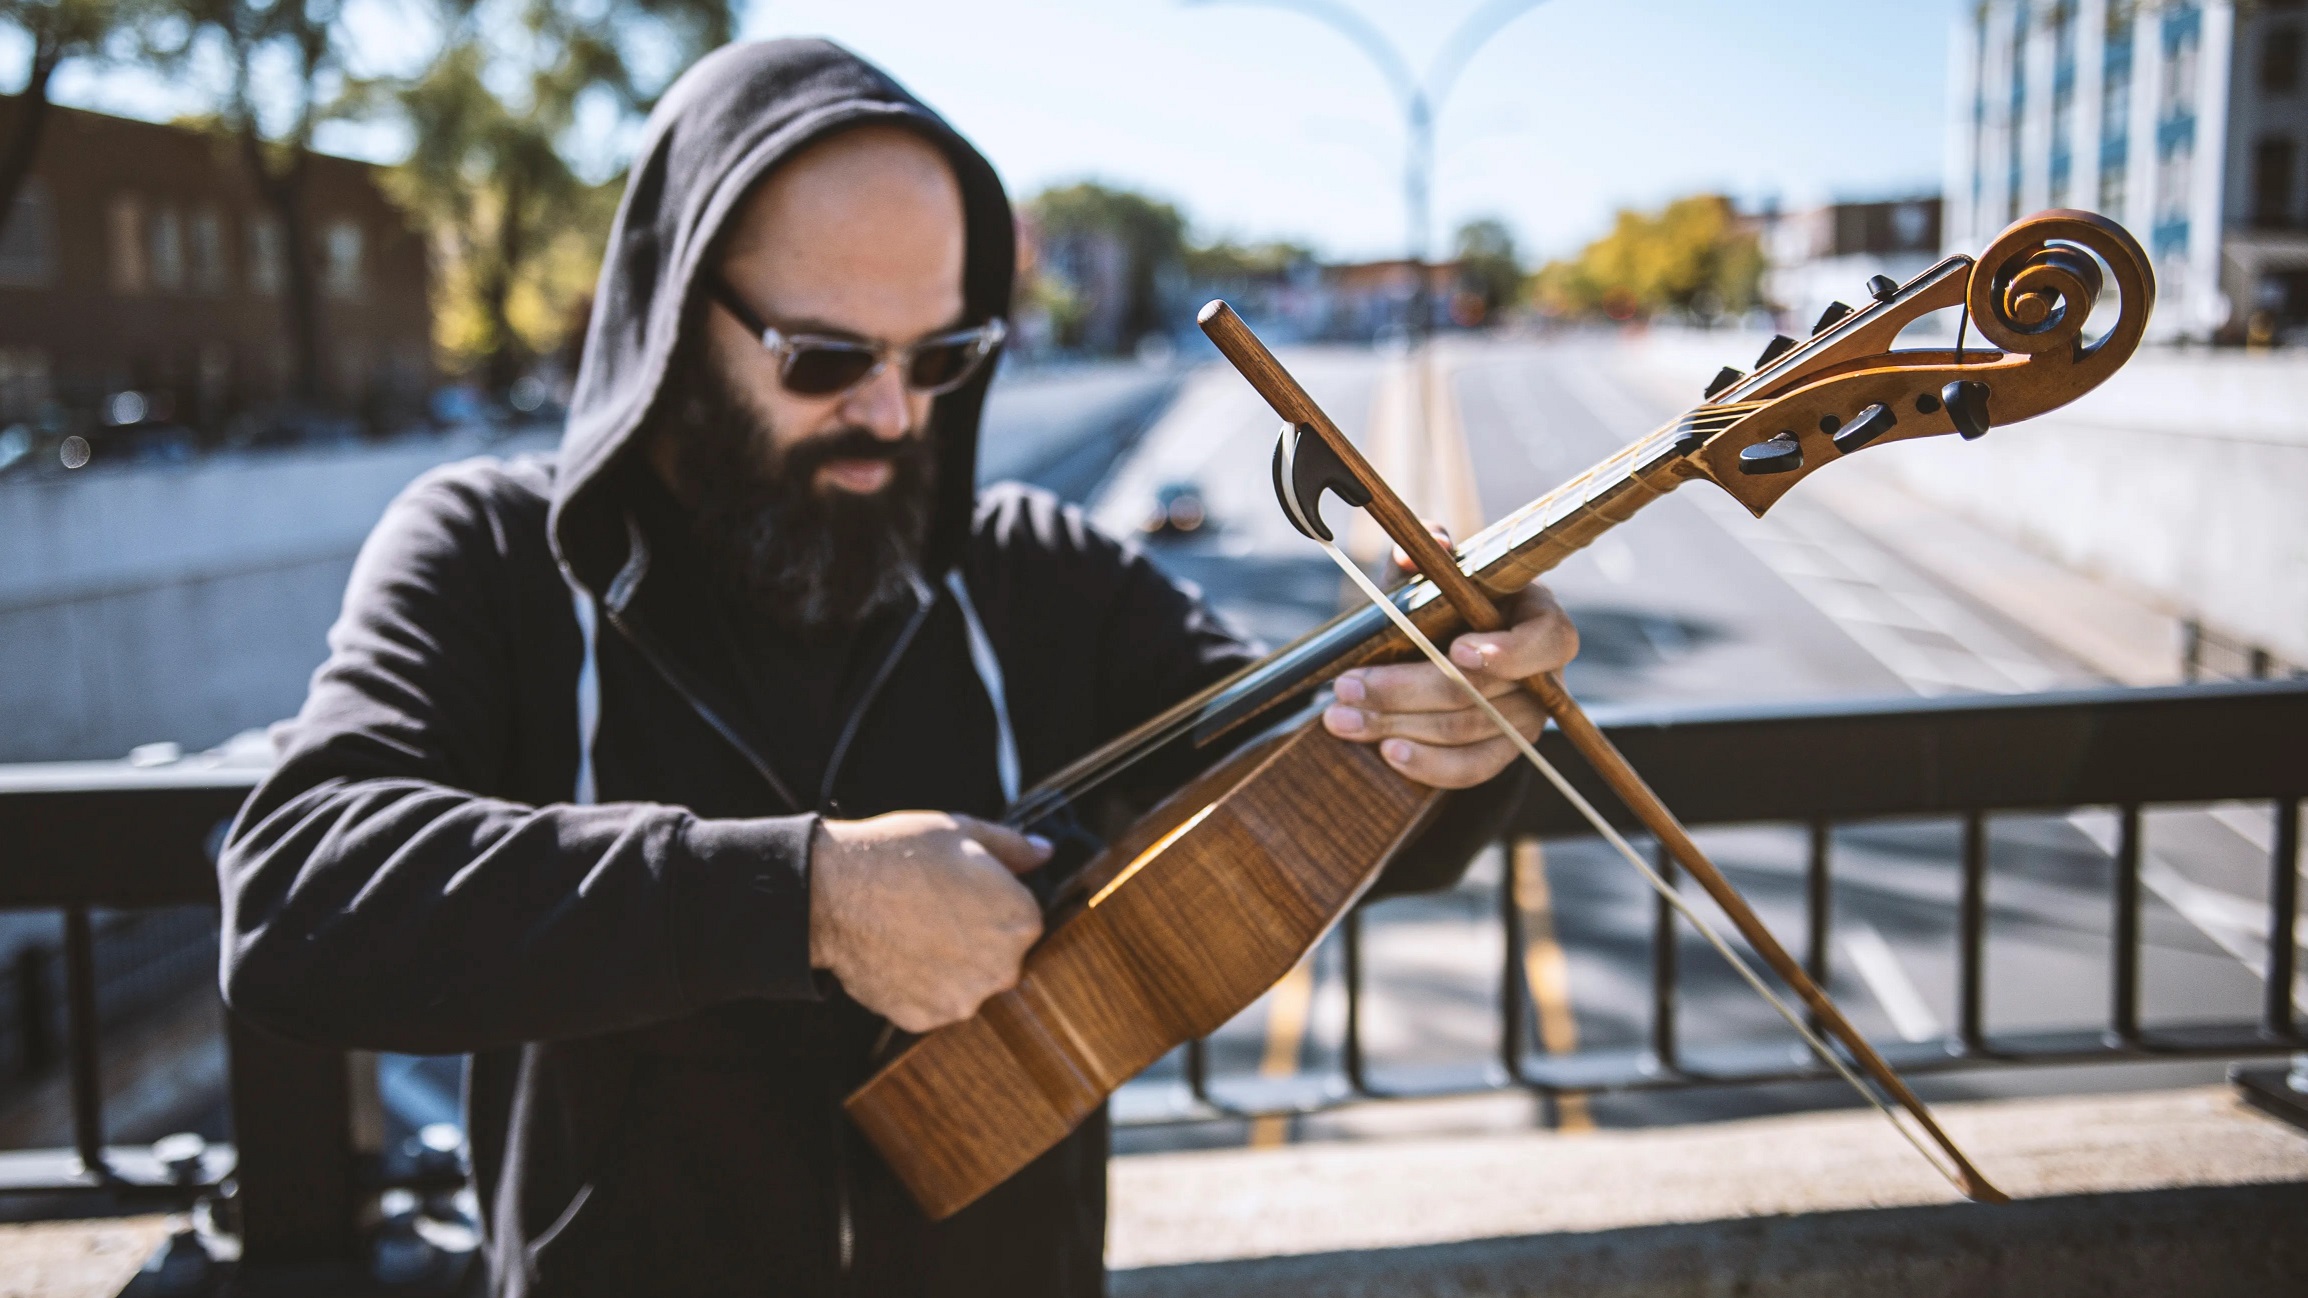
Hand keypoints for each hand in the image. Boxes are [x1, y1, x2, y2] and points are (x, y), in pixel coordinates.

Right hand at [809, 812, 1050, 1031]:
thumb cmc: (898, 855)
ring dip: (948, 964)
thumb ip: (1013, 848)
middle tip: (934, 910)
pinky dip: (918, 985)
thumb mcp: (962, 832)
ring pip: (966, 983)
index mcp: (1022, 921)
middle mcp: (1002, 969)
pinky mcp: (924, 1019)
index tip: (962, 891)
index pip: (1024, 918)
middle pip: (999, 956)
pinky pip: (932, 1003)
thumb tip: (1044, 852)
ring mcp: (962, 1000)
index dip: (992, 901)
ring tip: (912, 929)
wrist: (832, 893)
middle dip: (975, 937)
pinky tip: (898, 953)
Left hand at [1322, 577, 1577, 789]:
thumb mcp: (1432, 578)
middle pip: (1485, 692)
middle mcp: (1544, 674)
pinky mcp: (1505, 753)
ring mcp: (1528, 719)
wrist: (1436, 652)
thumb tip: (1433, 544)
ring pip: (1468, 731)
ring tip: (1343, 717)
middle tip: (1348, 686)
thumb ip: (1430, 555)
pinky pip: (1472, 769)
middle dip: (1408, 689)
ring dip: (1399, 725)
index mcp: (1539, 619)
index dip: (1508, 651)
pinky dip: (1428, 764)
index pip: (1548, 639)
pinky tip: (1387, 752)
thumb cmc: (1442, 606)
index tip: (1457, 650)